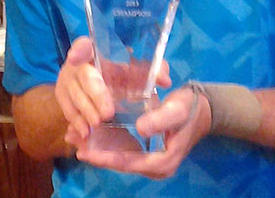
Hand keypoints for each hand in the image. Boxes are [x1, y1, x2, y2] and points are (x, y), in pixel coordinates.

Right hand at [56, 37, 171, 148]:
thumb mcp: (137, 72)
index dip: (80, 49)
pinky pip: (67, 112)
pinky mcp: (61, 99)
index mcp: (94, 51)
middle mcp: (77, 64)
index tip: (76, 57)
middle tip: (107, 114)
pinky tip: (85, 134)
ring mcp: (66, 82)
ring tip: (97, 125)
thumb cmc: (122, 77)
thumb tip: (165, 80)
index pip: (84, 44)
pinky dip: (77, 123)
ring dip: (85, 112)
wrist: (101, 89)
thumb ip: (153, 72)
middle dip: (94, 94)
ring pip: (73, 97)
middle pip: (83, 77)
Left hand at [75, 84, 211, 179]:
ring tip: (72, 136)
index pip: (128, 162)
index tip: (84, 151)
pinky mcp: (146, 151)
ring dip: (96, 148)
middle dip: (95, 153)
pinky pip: (122, 151)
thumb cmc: (190, 108)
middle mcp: (154, 166)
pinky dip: (105, 143)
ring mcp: (150, 160)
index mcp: (162, 162)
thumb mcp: (176, 110)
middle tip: (71, 140)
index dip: (105, 158)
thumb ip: (159, 120)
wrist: (204, 108)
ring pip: (118, 157)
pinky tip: (88, 133)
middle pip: (119, 163)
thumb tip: (140, 129)